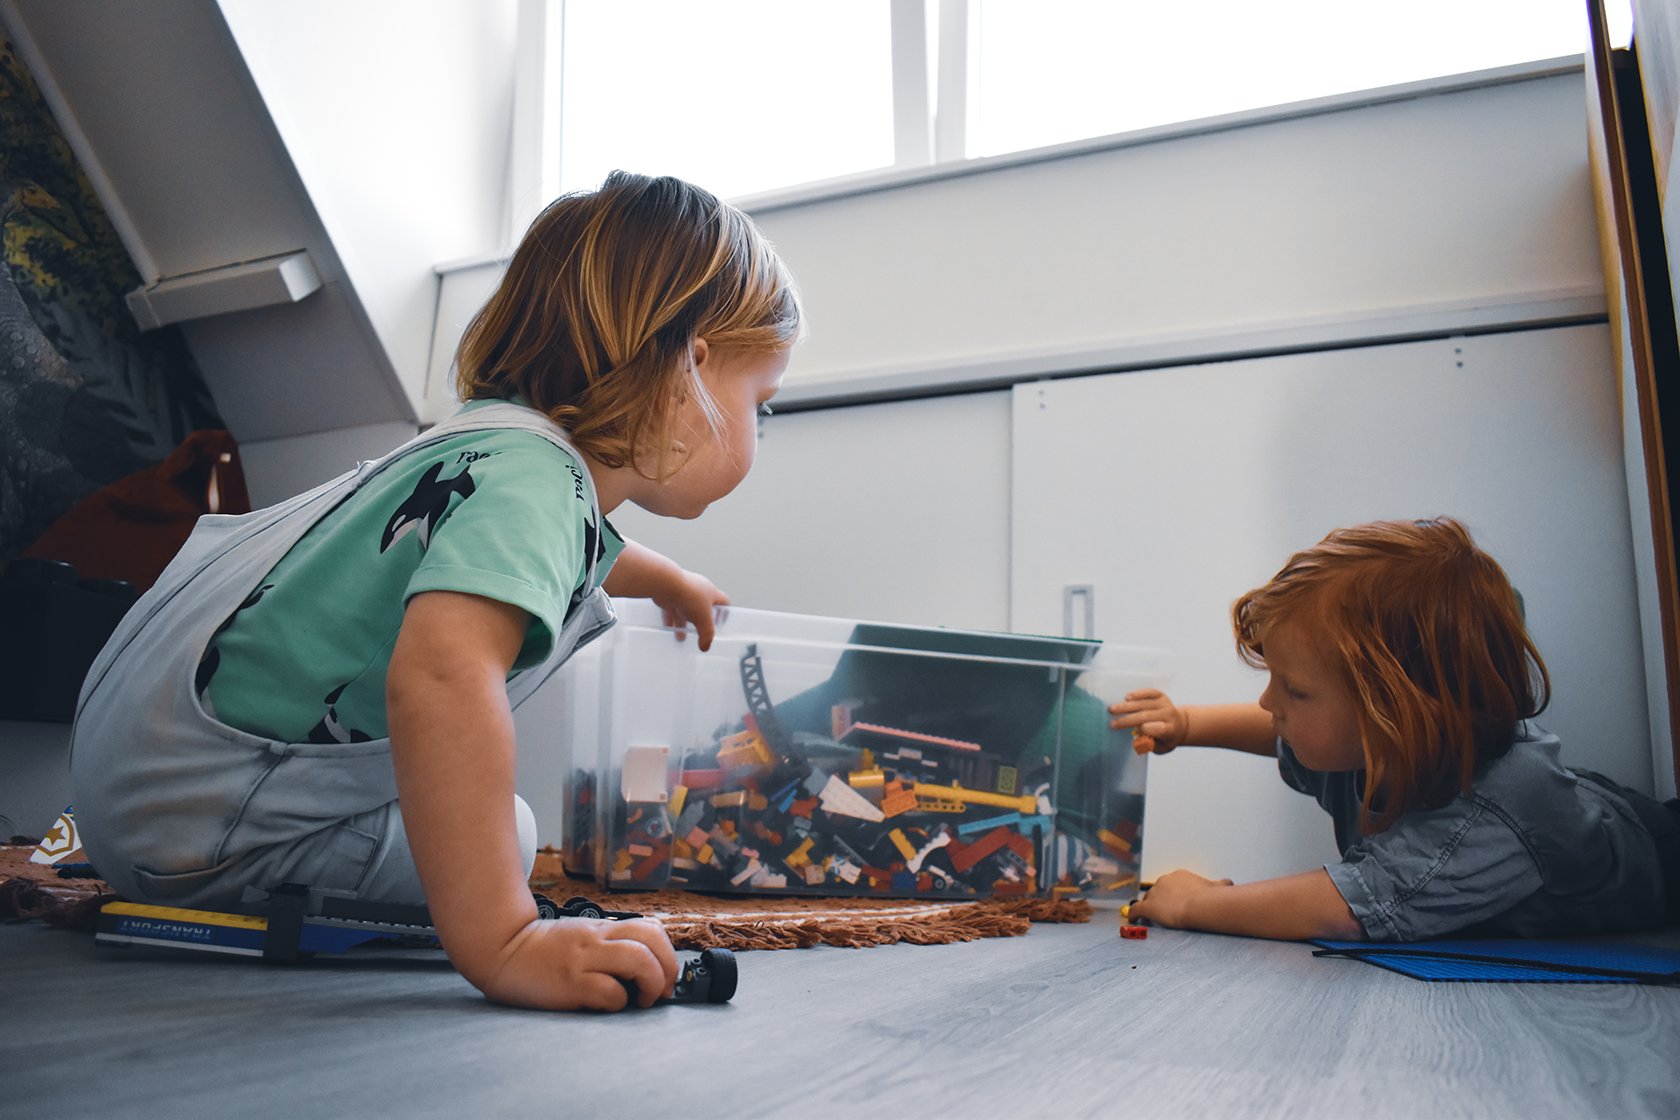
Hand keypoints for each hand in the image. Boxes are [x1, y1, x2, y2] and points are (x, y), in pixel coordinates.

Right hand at [481, 915, 679, 1010]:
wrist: (501, 950)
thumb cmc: (544, 951)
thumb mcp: (581, 936)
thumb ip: (609, 944)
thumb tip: (644, 967)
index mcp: (602, 929)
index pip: (651, 928)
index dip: (667, 953)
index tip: (665, 974)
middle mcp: (597, 939)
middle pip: (653, 942)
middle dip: (668, 969)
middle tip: (662, 991)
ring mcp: (584, 960)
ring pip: (639, 961)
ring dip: (652, 984)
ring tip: (642, 1000)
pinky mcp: (570, 983)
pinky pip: (609, 991)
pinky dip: (618, 1002)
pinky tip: (609, 1005)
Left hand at [651, 567, 728, 650]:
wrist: (667, 585)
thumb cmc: (689, 595)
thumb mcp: (704, 620)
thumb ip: (706, 635)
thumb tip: (705, 646)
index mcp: (711, 592)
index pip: (723, 601)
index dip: (723, 613)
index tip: (720, 623)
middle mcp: (698, 590)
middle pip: (702, 608)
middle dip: (699, 622)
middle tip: (699, 632)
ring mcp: (683, 591)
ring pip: (685, 610)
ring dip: (683, 623)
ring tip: (680, 637)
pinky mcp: (670, 594)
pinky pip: (671, 608)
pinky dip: (670, 618)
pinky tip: (668, 627)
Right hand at [1109, 688, 1189, 754]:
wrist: (1180, 724)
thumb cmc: (1167, 738)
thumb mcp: (1162, 748)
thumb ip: (1151, 745)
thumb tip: (1137, 740)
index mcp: (1171, 729)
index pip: (1160, 728)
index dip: (1147, 730)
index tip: (1135, 733)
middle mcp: (1168, 715)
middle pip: (1146, 716)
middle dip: (1128, 720)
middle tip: (1112, 723)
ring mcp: (1165, 703)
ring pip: (1143, 703)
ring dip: (1126, 707)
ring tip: (1112, 709)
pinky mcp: (1161, 695)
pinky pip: (1148, 692)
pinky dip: (1137, 694)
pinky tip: (1126, 698)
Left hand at [1128, 869, 1232, 928]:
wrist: (1201, 904)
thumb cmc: (1210, 897)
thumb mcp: (1218, 886)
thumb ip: (1220, 884)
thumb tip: (1229, 883)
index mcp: (1179, 876)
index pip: (1170, 884)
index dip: (1171, 893)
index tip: (1174, 900)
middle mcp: (1165, 881)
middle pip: (1157, 891)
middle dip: (1160, 900)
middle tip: (1164, 911)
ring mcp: (1155, 893)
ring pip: (1147, 900)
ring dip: (1148, 907)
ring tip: (1150, 918)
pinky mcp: (1148, 907)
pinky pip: (1137, 910)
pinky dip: (1134, 915)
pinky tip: (1133, 920)